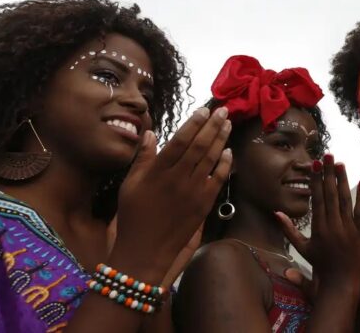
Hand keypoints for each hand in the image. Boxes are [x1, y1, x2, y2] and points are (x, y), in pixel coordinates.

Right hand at [110, 107, 232, 282]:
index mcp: (158, 172)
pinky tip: (229, 151)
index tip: (204, 110)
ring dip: (221, 139)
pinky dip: (225, 164)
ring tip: (228, 124)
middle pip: (199, 146)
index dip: (193, 123)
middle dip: (213, 125)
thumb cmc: (134, 215)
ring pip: (211, 159)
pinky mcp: (203, 205)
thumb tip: (150, 132)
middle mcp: (177, 179)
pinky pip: (217, 180)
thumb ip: (143, 158)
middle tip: (223, 110)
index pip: (180, 141)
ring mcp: (193, 192)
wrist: (146, 250)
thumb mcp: (130, 184)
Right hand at [277, 153, 359, 295]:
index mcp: (319, 228)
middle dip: (329, 173)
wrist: (341, 283)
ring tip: (340, 163)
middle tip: (328, 155)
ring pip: (346, 200)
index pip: (318, 199)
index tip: (315, 164)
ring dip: (342, 180)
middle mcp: (333, 226)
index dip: (316, 180)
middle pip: (331, 195)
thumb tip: (276, 212)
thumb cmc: (321, 265)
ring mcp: (349, 229)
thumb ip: (289, 230)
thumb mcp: (302, 248)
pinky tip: (359, 182)